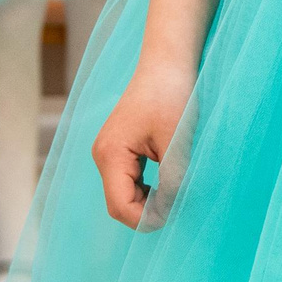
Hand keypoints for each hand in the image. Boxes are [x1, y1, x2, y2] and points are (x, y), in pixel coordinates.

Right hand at [92, 58, 193, 227]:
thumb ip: (172, 180)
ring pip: (124, 194)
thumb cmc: (171, 95)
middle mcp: (103, 155)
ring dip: (148, 201)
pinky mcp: (120, 148)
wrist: (167, 63)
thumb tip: (171, 211)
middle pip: (119, 203)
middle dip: (146, 212)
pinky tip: (167, 183)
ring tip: (175, 193)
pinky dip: (146, 189)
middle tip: (178, 206)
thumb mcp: (175, 141)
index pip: (120, 206)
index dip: (146, 219)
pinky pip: (128, 181)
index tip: (175, 215)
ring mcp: (109, 152)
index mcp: (110, 154)